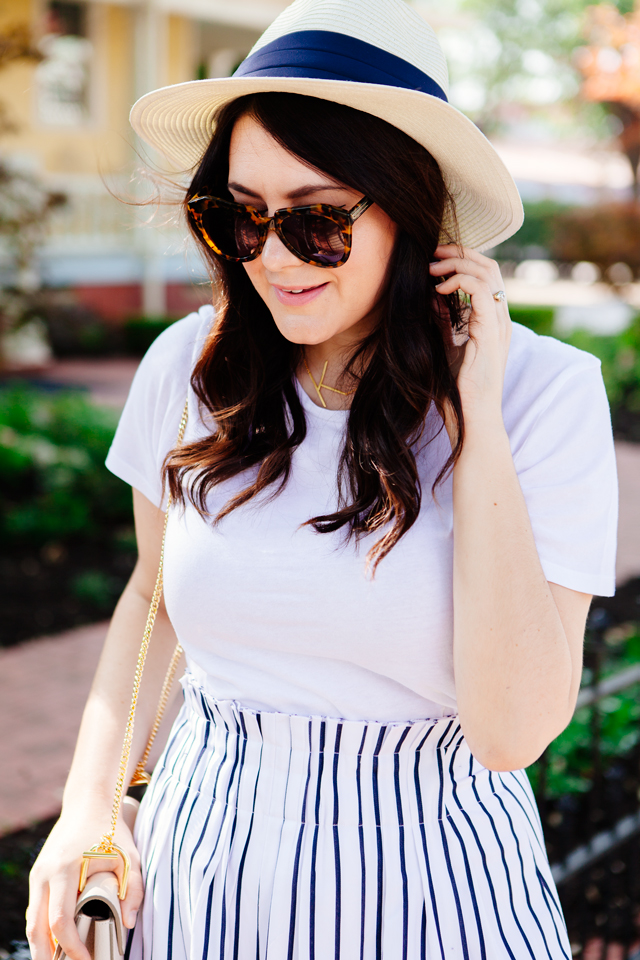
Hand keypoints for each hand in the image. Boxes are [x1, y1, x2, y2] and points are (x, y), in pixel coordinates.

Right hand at [27, 813, 142, 959]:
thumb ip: (133, 889)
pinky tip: (55, 941)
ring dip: (42, 944)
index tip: (86, 959)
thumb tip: (127, 923)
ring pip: (33, 919)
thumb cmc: (112, 830)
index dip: (71, 946)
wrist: (90, 803)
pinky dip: (42, 927)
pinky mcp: (39, 873)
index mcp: (65, 870)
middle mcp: (45, 874)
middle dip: (47, 954)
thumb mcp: (130, 856)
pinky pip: (37, 907)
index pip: (61, 920)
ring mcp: (39, 873)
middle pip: (38, 926)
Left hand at [430, 244, 510, 432]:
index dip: (462, 259)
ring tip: (431, 268)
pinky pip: (480, 291)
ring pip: (486, 272)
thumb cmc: (460, 391)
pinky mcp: (491, 332)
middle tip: (432, 252)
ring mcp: (499, 324)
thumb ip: (443, 322)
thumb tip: (431, 296)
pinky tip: (438, 290)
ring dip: (456, 263)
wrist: (473, 417)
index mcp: (492, 321)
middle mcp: (500, 318)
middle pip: (489, 266)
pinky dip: (459, 281)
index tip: (434, 259)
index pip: (485, 274)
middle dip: (459, 252)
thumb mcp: (447, 347)